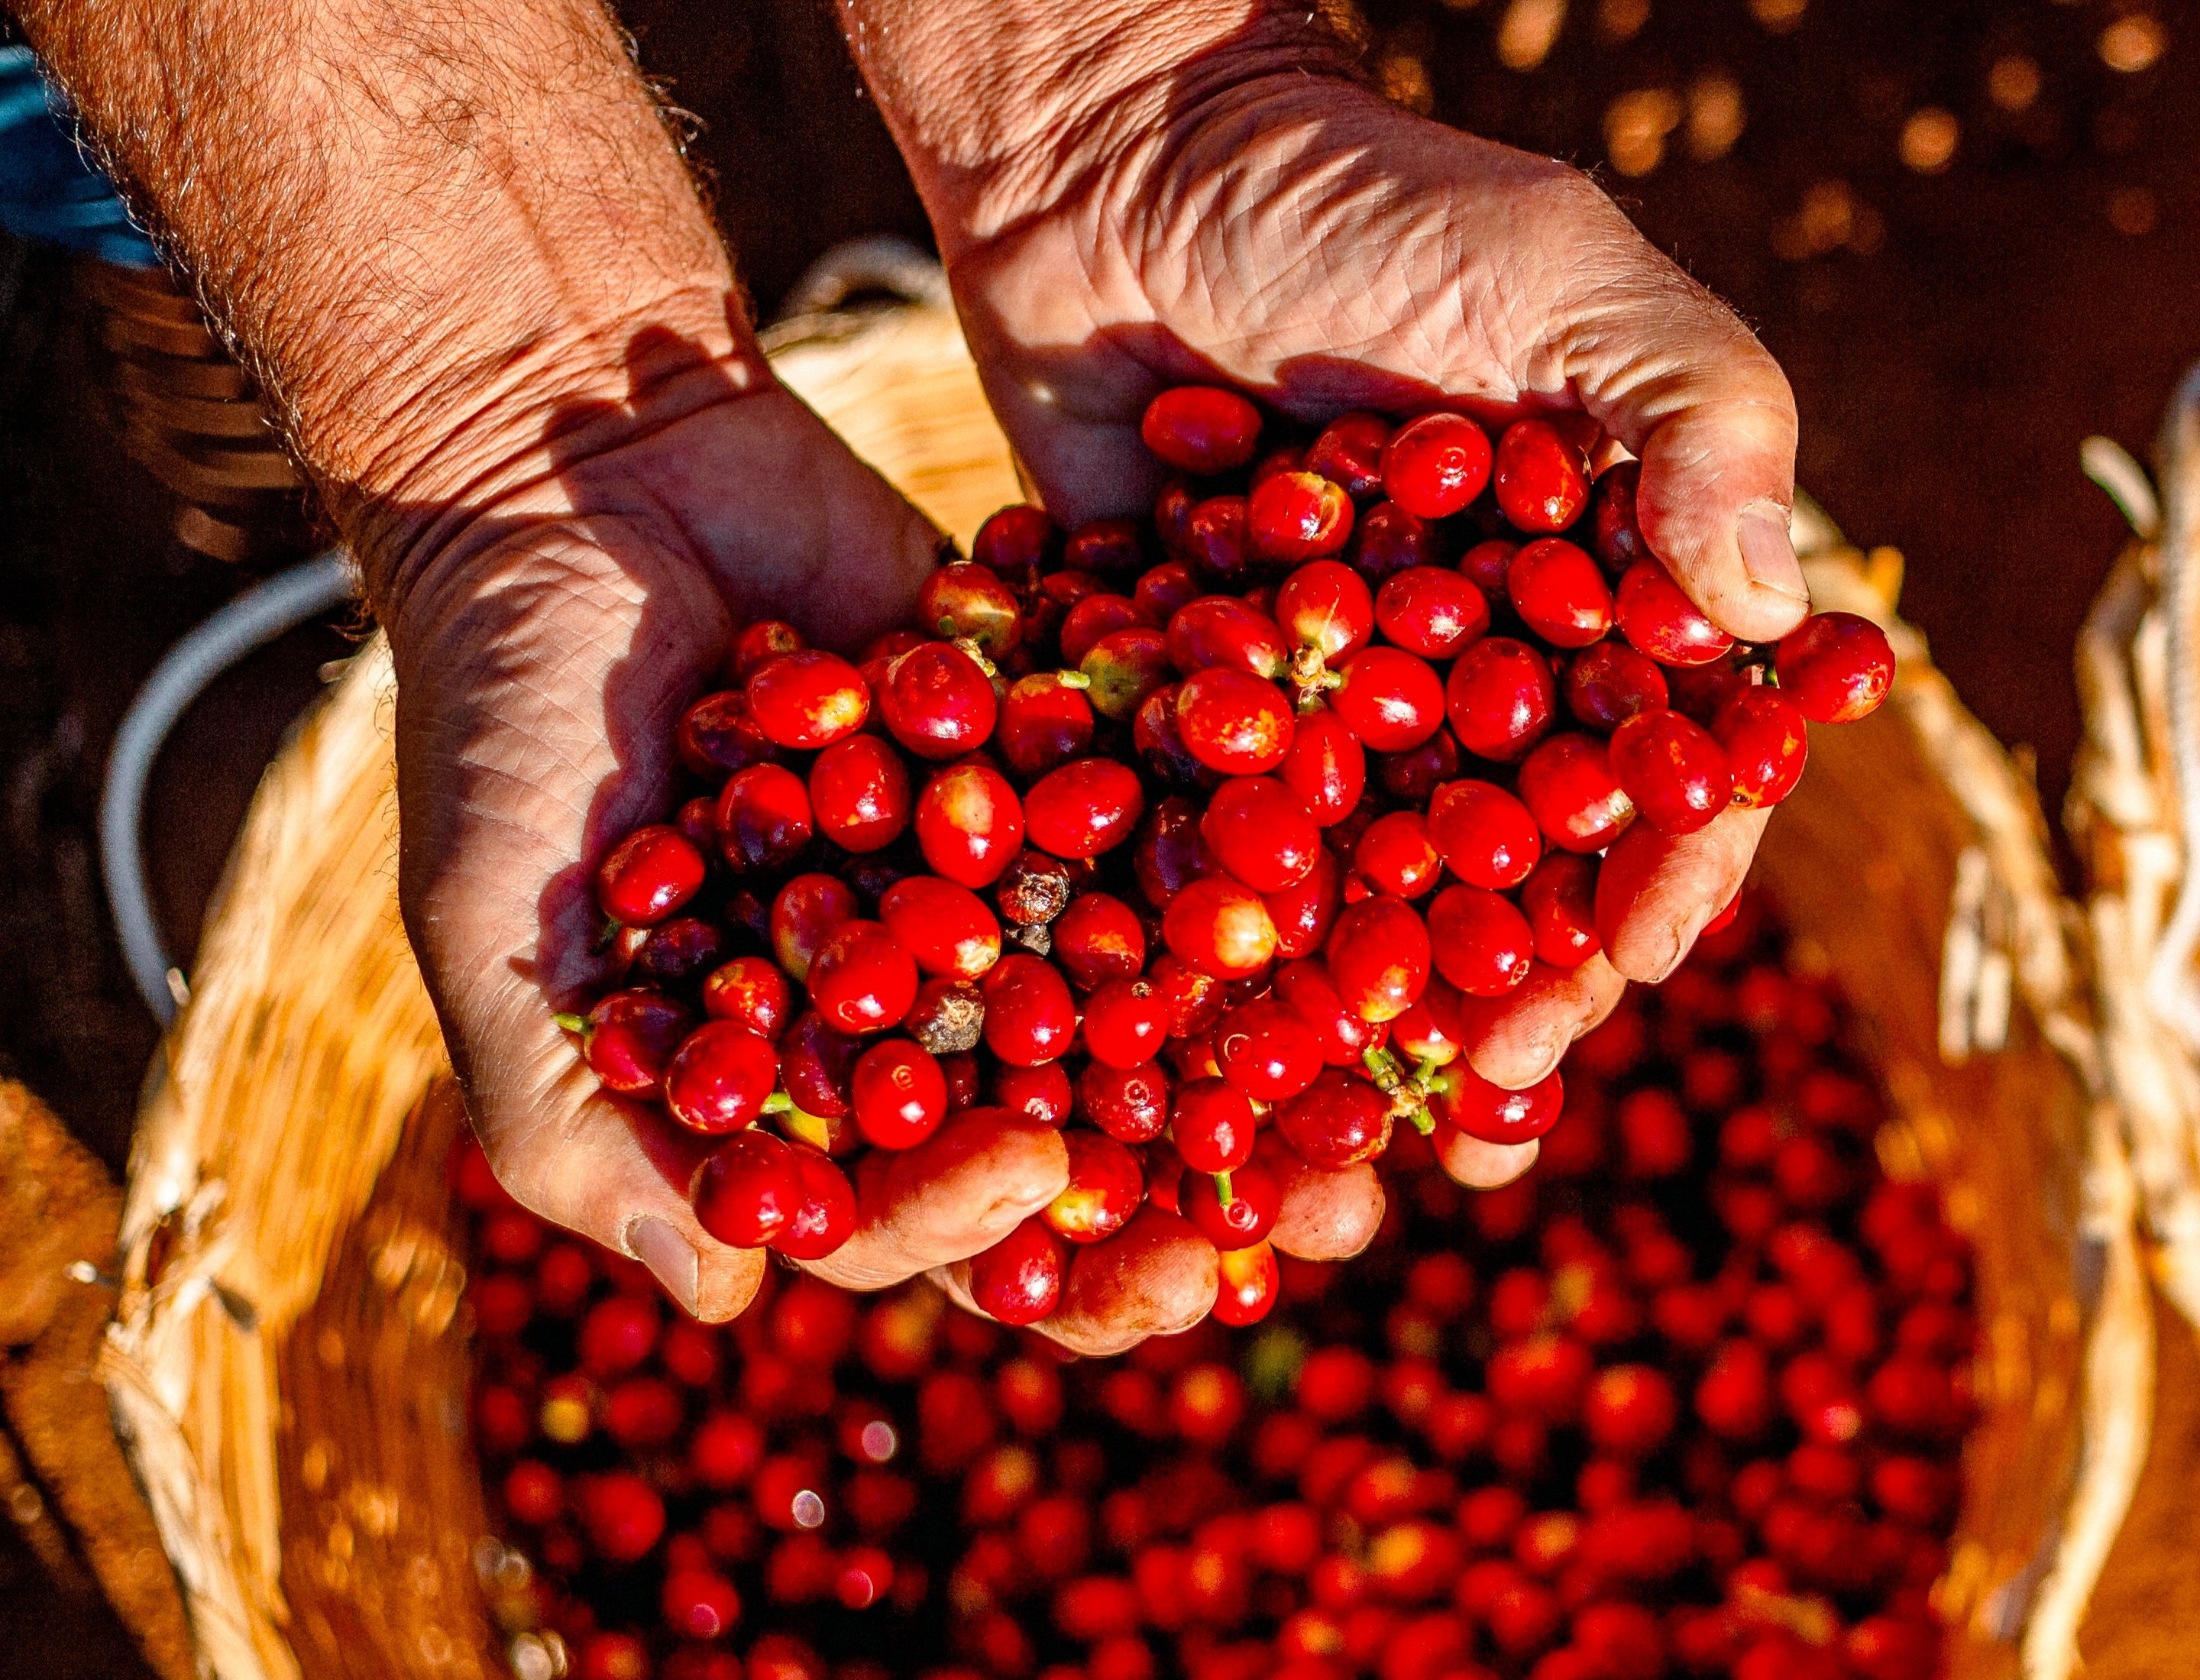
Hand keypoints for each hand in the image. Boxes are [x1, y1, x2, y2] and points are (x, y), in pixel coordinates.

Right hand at [384, 328, 1388, 1346]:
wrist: (585, 463)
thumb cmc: (507, 704)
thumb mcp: (502, 920)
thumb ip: (569, 1113)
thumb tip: (717, 1295)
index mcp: (787, 1082)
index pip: (897, 1213)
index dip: (975, 1229)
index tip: (1040, 1180)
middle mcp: (911, 1004)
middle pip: (1062, 1146)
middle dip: (1173, 1198)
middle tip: (1296, 1227)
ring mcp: (998, 885)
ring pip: (1148, 1013)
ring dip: (1259, 1070)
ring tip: (1379, 1105)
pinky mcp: (1066, 762)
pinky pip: (1170, 834)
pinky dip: (1257, 872)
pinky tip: (1360, 899)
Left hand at [903, 20, 1802, 1087]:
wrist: (1106, 164)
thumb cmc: (1355, 195)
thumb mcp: (1557, 270)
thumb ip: (1694, 410)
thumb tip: (1779, 611)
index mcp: (1593, 597)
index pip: (1658, 770)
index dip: (1653, 881)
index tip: (1617, 968)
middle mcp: (1465, 677)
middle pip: (1511, 875)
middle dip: (1509, 999)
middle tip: (1482, 1113)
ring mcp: (1316, 710)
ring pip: (1363, 903)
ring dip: (1364, 1032)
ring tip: (1351, 1154)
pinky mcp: (1176, 717)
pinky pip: (1195, 855)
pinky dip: (1198, 961)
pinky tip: (1189, 1073)